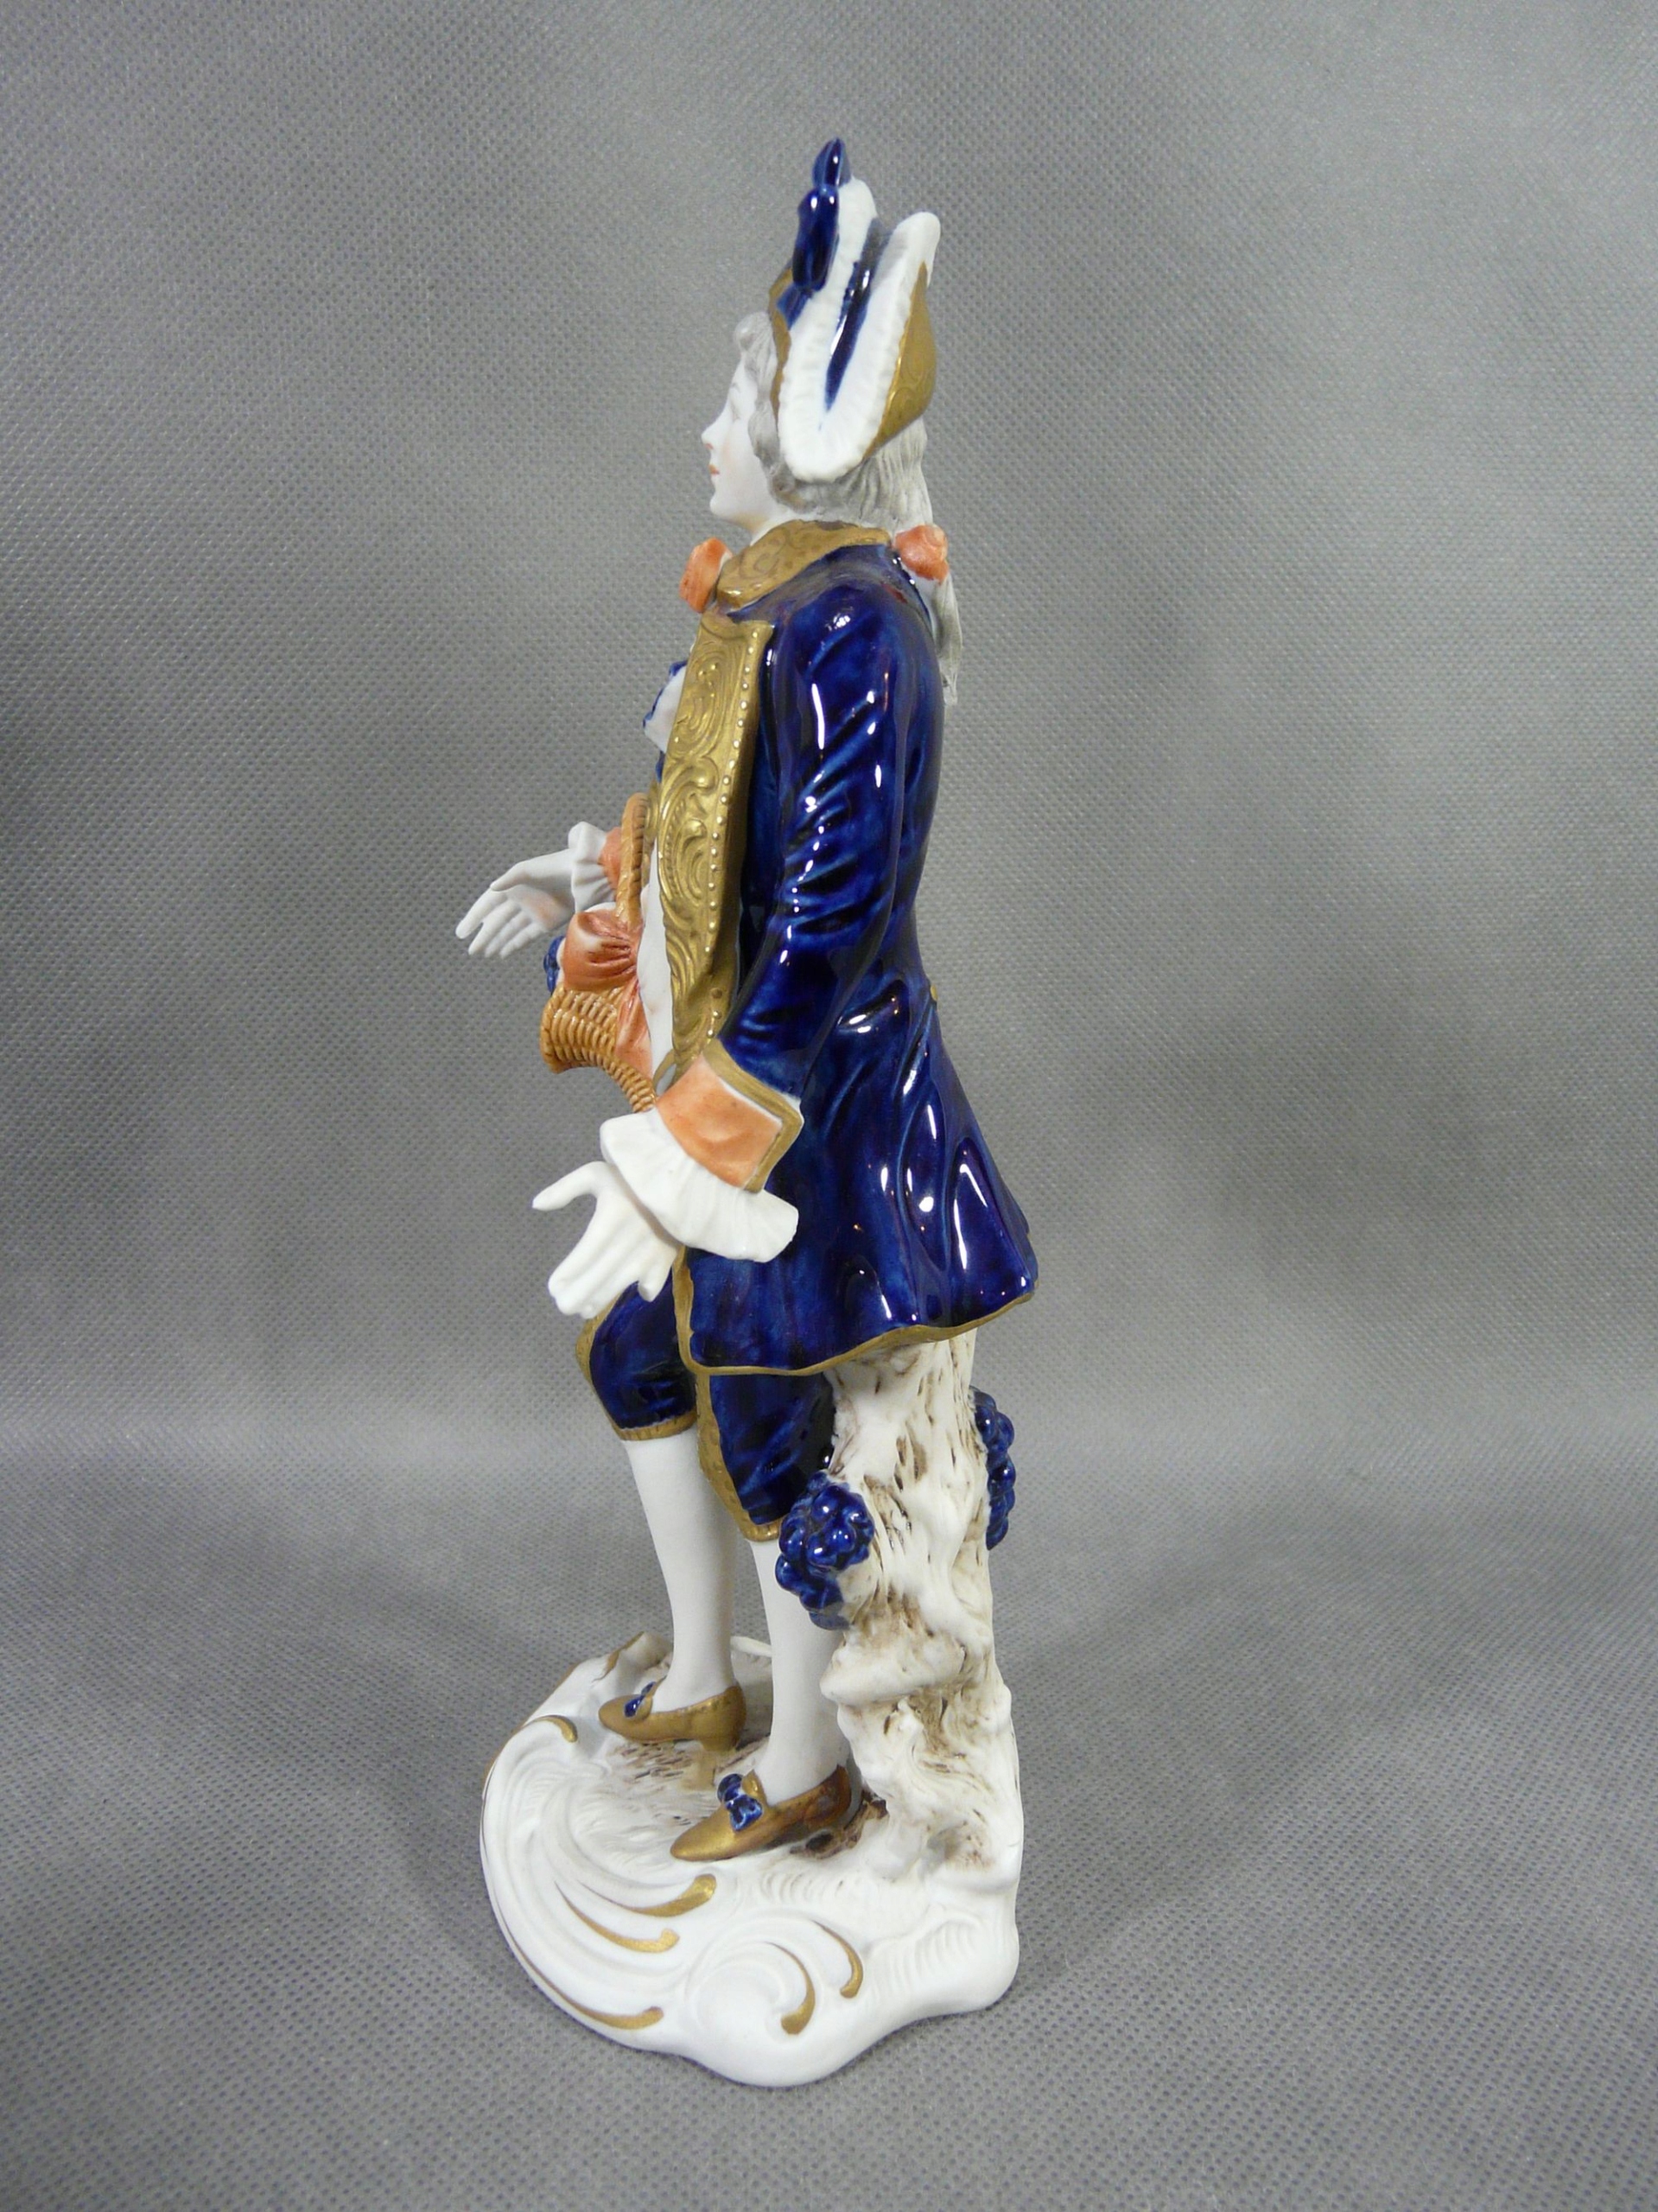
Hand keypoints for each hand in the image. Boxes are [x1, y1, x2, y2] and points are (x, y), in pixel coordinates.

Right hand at [456, 851, 576, 957]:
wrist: (581, 875)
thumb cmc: (553, 867)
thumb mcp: (528, 870)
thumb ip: (510, 879)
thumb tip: (492, 887)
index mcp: (511, 886)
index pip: (487, 905)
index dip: (474, 918)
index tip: (462, 933)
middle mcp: (519, 900)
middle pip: (496, 922)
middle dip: (484, 936)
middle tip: (472, 951)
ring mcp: (532, 913)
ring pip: (509, 931)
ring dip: (496, 942)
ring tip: (483, 954)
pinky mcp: (546, 923)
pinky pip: (525, 936)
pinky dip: (514, 945)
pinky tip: (501, 953)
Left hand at [532, 1162, 677, 1317]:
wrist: (681, 1179)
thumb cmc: (632, 1178)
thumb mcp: (596, 1173)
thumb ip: (564, 1188)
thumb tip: (536, 1205)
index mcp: (612, 1215)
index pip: (586, 1252)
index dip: (569, 1273)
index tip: (553, 1287)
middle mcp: (631, 1238)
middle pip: (600, 1276)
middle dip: (579, 1295)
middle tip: (562, 1306)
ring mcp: (651, 1252)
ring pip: (621, 1285)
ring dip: (600, 1300)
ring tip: (583, 1309)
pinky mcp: (666, 1260)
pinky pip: (651, 1285)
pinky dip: (642, 1292)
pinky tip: (631, 1290)